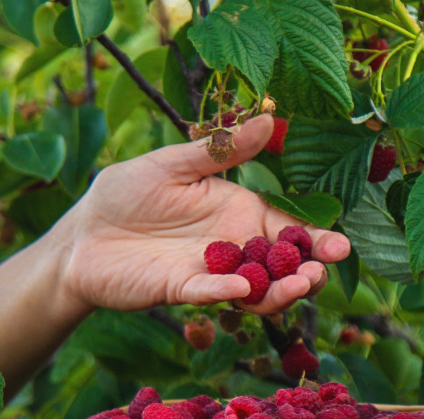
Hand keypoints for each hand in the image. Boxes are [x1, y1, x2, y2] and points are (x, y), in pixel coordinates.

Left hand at [56, 115, 350, 315]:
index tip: (341, 247)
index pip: (288, 229)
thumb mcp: (174, 164)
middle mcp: (232, 247)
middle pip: (281, 266)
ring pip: (255, 290)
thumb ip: (221, 150)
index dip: (317, 240)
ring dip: (279, 291)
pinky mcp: (179, 290)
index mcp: (239, 213)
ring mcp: (209, 272)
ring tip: (297, 284)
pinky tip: (241, 288)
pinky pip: (208, 293)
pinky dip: (225, 294)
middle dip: (308, 272)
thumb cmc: (126, 194)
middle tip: (321, 271)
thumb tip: (269, 119)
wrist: (82, 234)